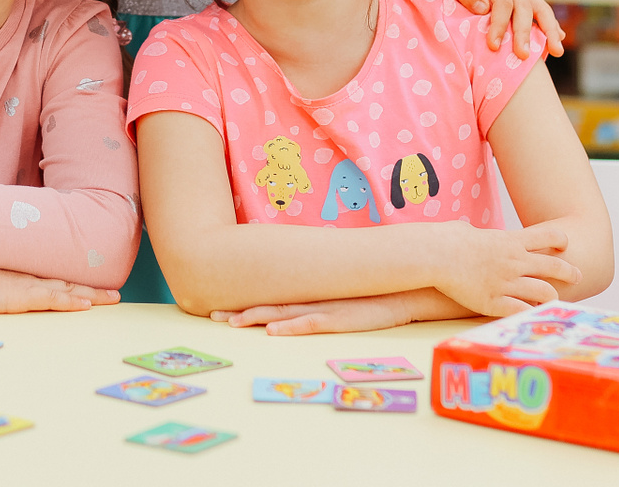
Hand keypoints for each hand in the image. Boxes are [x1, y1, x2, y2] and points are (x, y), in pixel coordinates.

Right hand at [0, 259, 120, 313]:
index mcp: (18, 274)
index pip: (53, 278)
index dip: (74, 283)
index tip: (93, 288)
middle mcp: (27, 277)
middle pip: (66, 282)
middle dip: (92, 289)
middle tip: (115, 294)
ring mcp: (25, 285)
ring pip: (66, 289)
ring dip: (91, 295)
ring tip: (113, 299)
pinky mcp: (19, 296)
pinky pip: (51, 299)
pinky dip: (70, 302)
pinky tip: (86, 305)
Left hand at [211, 292, 422, 335]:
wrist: (406, 286)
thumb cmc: (374, 292)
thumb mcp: (342, 294)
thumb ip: (321, 296)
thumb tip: (300, 300)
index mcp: (310, 292)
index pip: (271, 297)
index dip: (245, 301)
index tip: (220, 305)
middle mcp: (313, 297)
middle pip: (269, 304)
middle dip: (239, 310)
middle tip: (212, 314)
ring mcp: (326, 307)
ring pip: (283, 313)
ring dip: (256, 318)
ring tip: (230, 322)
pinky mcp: (341, 318)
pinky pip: (311, 323)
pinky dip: (290, 327)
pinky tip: (272, 331)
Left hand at [423, 0, 563, 60]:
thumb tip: (484, 9)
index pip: (503, 0)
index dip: (500, 24)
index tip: (493, 46)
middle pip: (524, 6)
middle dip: (525, 33)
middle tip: (523, 56)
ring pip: (538, 7)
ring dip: (548, 29)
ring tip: (556, 51)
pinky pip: (535, 9)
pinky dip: (546, 24)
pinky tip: (556, 39)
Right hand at [434, 220, 579, 318]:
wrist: (435, 255)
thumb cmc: (446, 240)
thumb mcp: (466, 230)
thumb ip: (477, 235)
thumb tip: (470, 232)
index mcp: (510, 241)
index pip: (548, 236)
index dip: (560, 240)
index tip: (565, 245)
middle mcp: (515, 261)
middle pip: (554, 267)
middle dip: (570, 273)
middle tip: (577, 277)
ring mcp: (507, 282)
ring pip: (545, 292)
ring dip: (551, 297)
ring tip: (553, 301)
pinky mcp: (495, 301)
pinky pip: (523, 311)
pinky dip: (531, 314)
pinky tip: (532, 316)